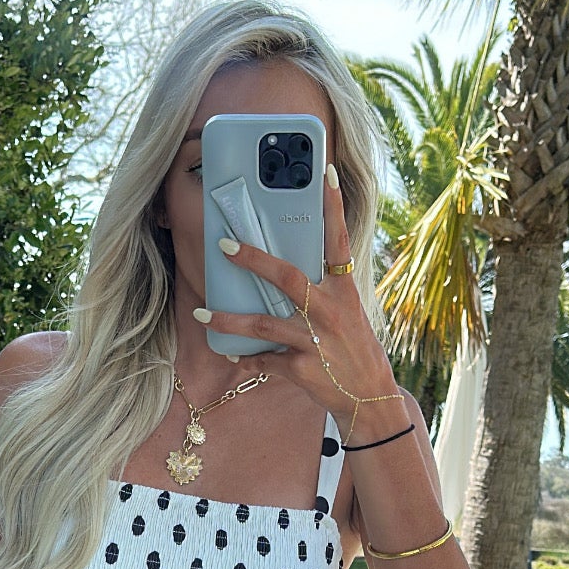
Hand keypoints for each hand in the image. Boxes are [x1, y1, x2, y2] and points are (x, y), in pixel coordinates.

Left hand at [194, 163, 398, 434]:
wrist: (368, 395)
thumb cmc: (351, 347)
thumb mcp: (345, 312)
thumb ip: (319, 289)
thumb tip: (281, 267)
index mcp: (342, 291)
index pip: (339, 241)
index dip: (333, 206)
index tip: (326, 172)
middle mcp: (329, 311)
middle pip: (287, 278)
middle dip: (254, 260)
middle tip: (224, 245)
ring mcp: (315, 340)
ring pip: (262, 326)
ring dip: (228, 320)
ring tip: (200, 314)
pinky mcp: (302, 369)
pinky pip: (264, 361)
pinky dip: (246, 359)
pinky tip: (230, 355)